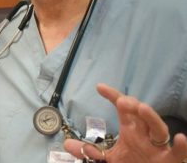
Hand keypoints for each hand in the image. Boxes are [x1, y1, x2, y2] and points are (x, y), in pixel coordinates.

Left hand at [64, 83, 186, 162]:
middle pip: (140, 114)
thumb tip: (67, 144)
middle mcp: (145, 134)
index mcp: (131, 129)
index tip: (99, 87)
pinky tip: (181, 138)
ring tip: (141, 108)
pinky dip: (181, 147)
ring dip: (151, 117)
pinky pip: (178, 154)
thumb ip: (90, 152)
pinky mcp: (169, 161)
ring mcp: (158, 147)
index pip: (122, 107)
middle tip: (122, 101)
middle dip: (132, 106)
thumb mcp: (109, 159)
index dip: (112, 95)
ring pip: (158, 128)